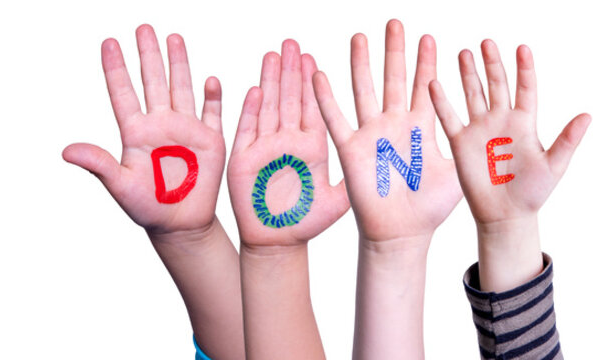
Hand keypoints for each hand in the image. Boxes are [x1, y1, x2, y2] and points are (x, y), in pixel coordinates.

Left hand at [62, 24, 224, 239]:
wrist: (179, 225)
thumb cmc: (146, 207)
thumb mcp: (119, 185)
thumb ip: (97, 164)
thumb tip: (65, 151)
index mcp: (135, 132)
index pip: (123, 93)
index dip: (116, 68)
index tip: (109, 42)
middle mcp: (159, 125)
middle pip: (152, 82)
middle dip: (148, 54)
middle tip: (143, 27)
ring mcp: (185, 130)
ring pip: (180, 88)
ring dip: (178, 64)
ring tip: (173, 38)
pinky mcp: (210, 141)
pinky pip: (212, 113)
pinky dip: (213, 98)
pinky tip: (210, 80)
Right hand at [227, 40, 348, 247]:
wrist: (277, 243)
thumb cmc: (306, 223)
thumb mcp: (340, 200)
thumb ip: (356, 177)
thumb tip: (387, 159)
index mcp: (311, 146)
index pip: (312, 106)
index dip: (311, 81)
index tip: (312, 56)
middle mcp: (288, 142)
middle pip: (289, 99)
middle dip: (290, 71)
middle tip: (292, 43)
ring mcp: (265, 148)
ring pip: (268, 107)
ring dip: (270, 81)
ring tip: (273, 56)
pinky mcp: (245, 160)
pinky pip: (248, 131)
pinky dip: (251, 111)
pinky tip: (256, 91)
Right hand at [313, 20, 461, 242]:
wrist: (402, 232)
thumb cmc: (431, 208)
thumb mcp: (460, 171)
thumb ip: (474, 146)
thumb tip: (505, 131)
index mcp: (422, 127)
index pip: (425, 85)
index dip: (427, 62)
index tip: (429, 36)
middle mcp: (395, 125)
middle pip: (395, 79)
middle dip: (395, 51)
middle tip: (395, 23)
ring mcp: (372, 135)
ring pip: (365, 90)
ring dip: (362, 64)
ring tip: (360, 37)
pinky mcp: (352, 150)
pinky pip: (336, 120)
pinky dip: (327, 99)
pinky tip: (319, 77)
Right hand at [429, 41, 590, 224]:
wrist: (505, 213)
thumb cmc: (533, 192)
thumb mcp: (555, 165)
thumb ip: (567, 139)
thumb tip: (587, 116)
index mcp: (524, 124)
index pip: (525, 89)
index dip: (524, 69)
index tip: (522, 48)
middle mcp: (501, 122)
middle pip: (496, 85)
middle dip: (491, 64)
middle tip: (486, 43)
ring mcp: (480, 130)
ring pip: (473, 95)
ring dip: (469, 75)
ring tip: (463, 53)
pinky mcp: (460, 143)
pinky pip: (449, 118)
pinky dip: (441, 102)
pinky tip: (434, 84)